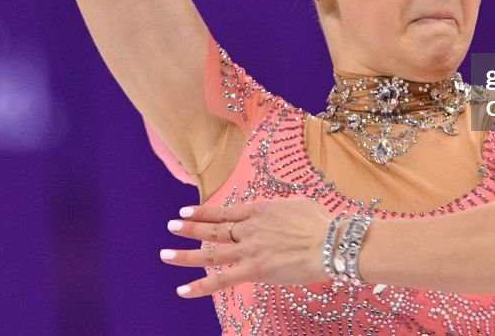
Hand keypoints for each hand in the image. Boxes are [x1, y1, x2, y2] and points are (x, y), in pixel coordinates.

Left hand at [161, 199, 333, 297]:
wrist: (329, 243)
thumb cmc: (321, 223)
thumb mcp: (299, 204)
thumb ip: (283, 208)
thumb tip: (283, 210)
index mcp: (259, 210)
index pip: (224, 211)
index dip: (204, 212)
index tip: (186, 211)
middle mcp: (248, 228)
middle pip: (213, 229)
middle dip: (190, 228)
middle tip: (171, 226)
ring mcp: (249, 250)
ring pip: (210, 253)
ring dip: (186, 254)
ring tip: (165, 253)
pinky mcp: (254, 271)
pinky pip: (221, 280)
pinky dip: (200, 286)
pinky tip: (182, 289)